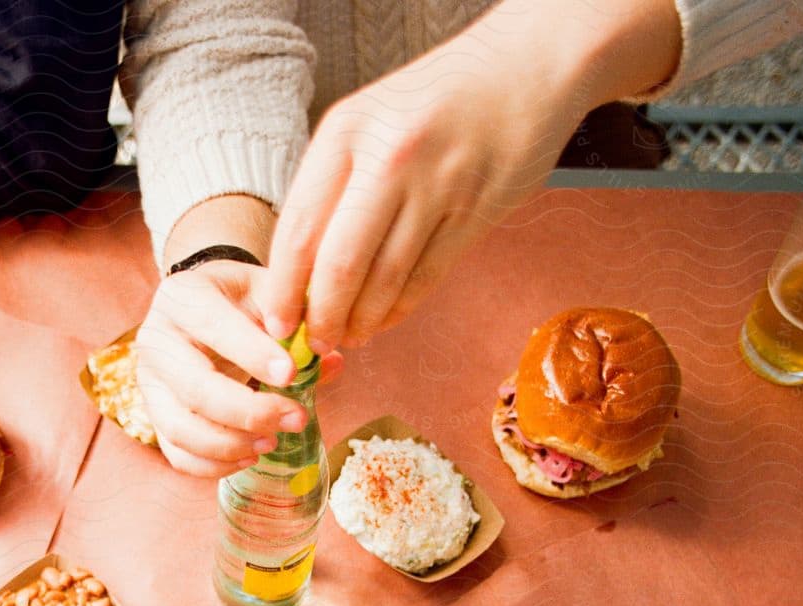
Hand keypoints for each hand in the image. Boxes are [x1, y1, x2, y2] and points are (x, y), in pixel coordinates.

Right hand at [138, 261, 312, 477]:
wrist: (203, 311)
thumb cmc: (239, 302)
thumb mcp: (266, 293)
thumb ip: (296, 322)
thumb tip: (330, 362)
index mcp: (183, 297)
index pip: (213, 327)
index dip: (252, 354)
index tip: (291, 374)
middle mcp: (155, 340)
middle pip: (195, 389)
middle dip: (249, 412)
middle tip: (295, 419)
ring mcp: (149, 383)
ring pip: (181, 428)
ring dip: (231, 445)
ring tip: (272, 442)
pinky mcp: (154, 416)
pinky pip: (177, 453)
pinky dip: (214, 465)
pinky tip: (250, 456)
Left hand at [258, 47, 579, 351]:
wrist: (526, 67)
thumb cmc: (435, 100)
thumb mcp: (369, 119)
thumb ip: (335, 184)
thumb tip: (297, 267)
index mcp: (347, 132)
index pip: (298, 230)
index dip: (282, 289)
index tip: (276, 322)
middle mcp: (389, 158)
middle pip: (338, 265)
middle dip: (321, 317)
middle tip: (315, 341)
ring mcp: (437, 185)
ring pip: (384, 279)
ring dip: (361, 320)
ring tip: (349, 336)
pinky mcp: (475, 211)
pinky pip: (426, 277)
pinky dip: (400, 308)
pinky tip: (385, 319)